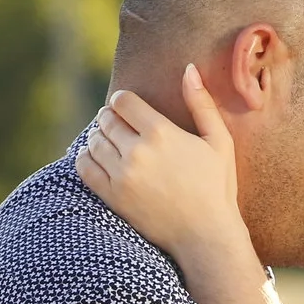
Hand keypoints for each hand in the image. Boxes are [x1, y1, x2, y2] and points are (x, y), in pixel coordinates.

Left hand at [73, 67, 249, 268]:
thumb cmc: (216, 186)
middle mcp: (137, 151)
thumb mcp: (219, 141)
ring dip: (99, 138)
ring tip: (112, 143)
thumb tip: (189, 68)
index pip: (122, 101)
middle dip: (110, 118)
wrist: (205, 235)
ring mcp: (122, 175)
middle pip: (105, 120)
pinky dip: (86, 158)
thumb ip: (202, 103)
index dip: (122, 102)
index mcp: (161, 132)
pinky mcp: (112, 197)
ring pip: (93, 141)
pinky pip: (84, 167)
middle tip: (120, 126)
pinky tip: (99, 159)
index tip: (128, 109)